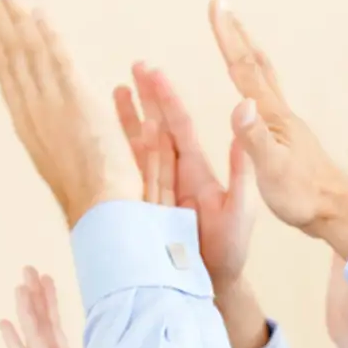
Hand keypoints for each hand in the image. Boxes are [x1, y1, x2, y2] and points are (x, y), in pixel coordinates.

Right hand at [0, 0, 137, 225]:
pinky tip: (37, 12)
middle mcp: (34, 114)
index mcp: (31, 128)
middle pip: (10, 57)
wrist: (104, 216)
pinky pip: (58, 60)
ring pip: (28, 53)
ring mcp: (53, 108)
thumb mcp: (69, 166)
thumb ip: (62, 142)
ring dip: (14, 17)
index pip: (9, 76)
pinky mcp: (78, 103)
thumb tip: (61, 136)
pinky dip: (46, 35)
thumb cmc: (92, 203)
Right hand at [0, 267, 83, 347]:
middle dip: (36, 298)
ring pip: (33, 342)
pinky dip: (16, 346)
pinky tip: (4, 325)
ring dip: (26, 314)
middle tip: (27, 267)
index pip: (57, 331)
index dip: (52, 304)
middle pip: (42, 329)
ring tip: (17, 287)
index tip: (47, 277)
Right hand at [114, 66, 256, 293]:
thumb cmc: (232, 248)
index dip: (166, 98)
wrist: (215, 282)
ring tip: (117, 89)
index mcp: (198, 171)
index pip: (179, 126)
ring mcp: (160, 190)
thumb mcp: (241, 207)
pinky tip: (106, 137)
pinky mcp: (147, 209)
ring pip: (140, 148)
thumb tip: (242, 128)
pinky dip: (119, 156)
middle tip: (135, 65)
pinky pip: (130, 177)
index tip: (153, 71)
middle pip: (158, 128)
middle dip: (147, 98)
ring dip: (129, 120)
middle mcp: (177, 175)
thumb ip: (239, 170)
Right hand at [208, 0, 347, 256]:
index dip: (227, 37)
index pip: (244, 69)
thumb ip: (254, 137)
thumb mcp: (272, 169)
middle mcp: (281, 116)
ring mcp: (288, 129)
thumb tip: (239, 104)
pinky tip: (258, 102)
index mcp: (273, 118)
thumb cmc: (304, 197)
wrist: (337, 214)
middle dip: (238, 36)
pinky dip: (259, 89)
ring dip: (251, 58)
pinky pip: (270, 105)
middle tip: (223, 8)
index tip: (216, 3)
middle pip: (258, 67)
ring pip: (267, 83)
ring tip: (240, 43)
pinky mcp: (292, 145)